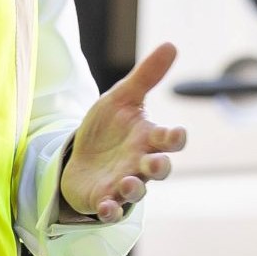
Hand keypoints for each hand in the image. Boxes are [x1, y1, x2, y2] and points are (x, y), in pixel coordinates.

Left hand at [58, 43, 188, 222]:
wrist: (79, 155)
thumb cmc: (108, 128)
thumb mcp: (121, 98)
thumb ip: (146, 76)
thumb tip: (172, 45)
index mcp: (147, 138)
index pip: (170, 140)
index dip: (175, 138)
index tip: (176, 134)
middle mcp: (140, 163)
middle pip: (160, 170)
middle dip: (160, 168)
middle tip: (155, 164)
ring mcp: (124, 183)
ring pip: (137, 192)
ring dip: (134, 189)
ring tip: (126, 184)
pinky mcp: (105, 199)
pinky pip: (112, 210)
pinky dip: (110, 210)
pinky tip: (105, 206)